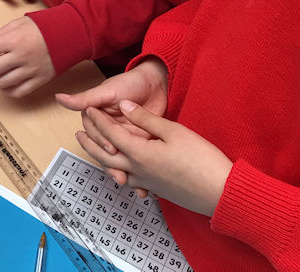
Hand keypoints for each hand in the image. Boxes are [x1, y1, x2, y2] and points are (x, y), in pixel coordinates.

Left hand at [0, 17, 53, 96]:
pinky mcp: (39, 80)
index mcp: (15, 40)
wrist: (70, 33)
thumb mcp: (19, 22)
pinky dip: (7, 89)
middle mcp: (21, 57)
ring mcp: (31, 71)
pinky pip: (17, 92)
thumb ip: (1, 34)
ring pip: (1, 83)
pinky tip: (6, 80)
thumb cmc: (46, 26)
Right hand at [56, 59, 167, 191]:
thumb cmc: (130, 82)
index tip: (111, 147)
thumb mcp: (107, 91)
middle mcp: (108, 130)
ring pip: (118, 160)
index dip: (101, 142)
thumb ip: (84, 99)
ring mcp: (124, 138)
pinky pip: (135, 160)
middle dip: (111, 164)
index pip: (94, 134)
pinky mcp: (139, 144)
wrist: (157, 83)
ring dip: (124, 173)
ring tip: (130, 183)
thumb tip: (59, 98)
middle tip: (120, 175)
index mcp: (97, 118)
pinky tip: (143, 187)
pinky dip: (140, 173)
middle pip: (104, 152)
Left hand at [76, 101, 231, 216]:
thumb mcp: (173, 131)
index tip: (88, 109)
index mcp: (139, 152)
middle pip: (104, 155)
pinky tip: (121, 171)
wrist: (221, 193)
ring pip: (114, 170)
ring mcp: (146, 182)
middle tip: (78, 133)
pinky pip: (129, 180)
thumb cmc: (201, 160)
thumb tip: (124, 106)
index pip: (110, 133)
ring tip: (94, 150)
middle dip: (90, 143)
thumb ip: (145, 119)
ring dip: (100, 159)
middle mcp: (137, 170)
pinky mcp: (155, 190)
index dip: (98, 120)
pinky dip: (118, 173)